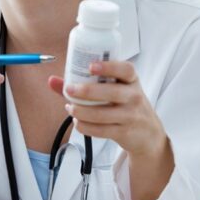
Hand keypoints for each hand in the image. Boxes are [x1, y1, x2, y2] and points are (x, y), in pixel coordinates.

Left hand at [48, 61, 173, 199]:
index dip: (109, 66)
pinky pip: (100, 130)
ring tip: (71, 108)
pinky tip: (78, 121)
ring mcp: (130, 115)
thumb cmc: (126, 105)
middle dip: (87, 91)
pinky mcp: (124, 132)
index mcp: (131, 81)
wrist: (147, 133)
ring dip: (81, 111)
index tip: (91, 66)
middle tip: (69, 89)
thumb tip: (52, 80)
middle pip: (111, 92)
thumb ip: (84, 83)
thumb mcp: (114, 90)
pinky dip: (85, 126)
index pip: (126, 70)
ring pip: (102, 114)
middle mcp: (134, 96)